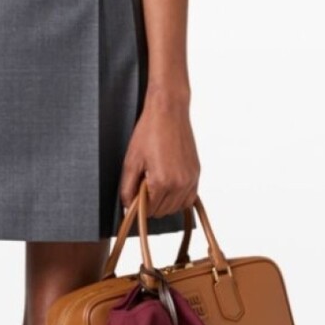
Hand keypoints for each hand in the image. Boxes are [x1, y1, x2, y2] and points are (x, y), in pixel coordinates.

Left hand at [119, 90, 200, 219]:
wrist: (169, 112)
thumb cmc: (149, 132)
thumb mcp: (131, 161)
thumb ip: (128, 188)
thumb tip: (128, 205)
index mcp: (162, 182)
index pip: (148, 211)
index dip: (137, 206)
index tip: (133, 196)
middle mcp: (180, 184)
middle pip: (162, 212)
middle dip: (149, 205)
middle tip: (142, 186)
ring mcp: (191, 179)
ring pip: (176, 208)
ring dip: (163, 203)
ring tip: (154, 184)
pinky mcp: (196, 173)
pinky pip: (189, 199)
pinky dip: (178, 199)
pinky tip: (168, 188)